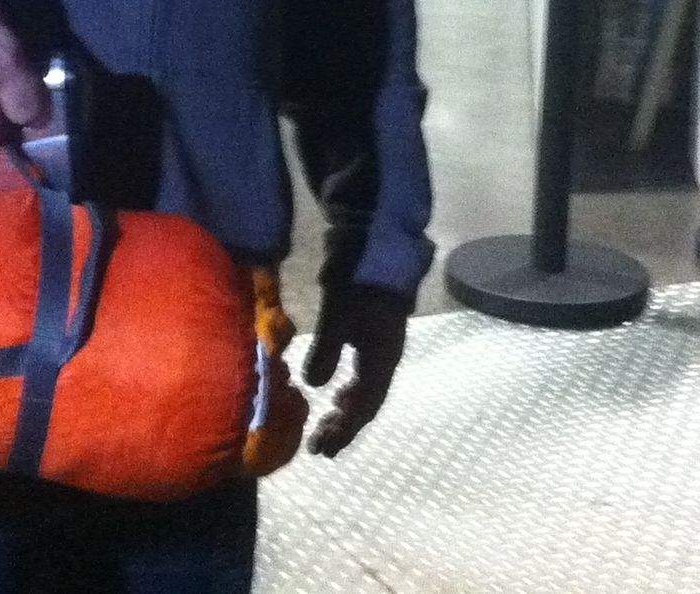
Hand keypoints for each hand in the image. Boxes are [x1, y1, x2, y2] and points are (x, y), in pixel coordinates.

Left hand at [303, 285, 407, 457]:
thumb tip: (313, 387)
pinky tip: (339, 394)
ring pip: (368, 393)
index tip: (321, 448)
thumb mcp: (337, 316)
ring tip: (328, 427)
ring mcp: (384, 351)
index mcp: (380, 361)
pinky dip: (352, 393)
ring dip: (348, 413)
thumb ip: (326, 352)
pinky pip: (367, 379)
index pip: (363, 407)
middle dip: (344, 428)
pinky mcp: (377, 341)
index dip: (343, 431)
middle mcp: (386, 361)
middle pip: (368, 405)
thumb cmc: (358, 284)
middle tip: (320, 449)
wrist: (379, 251)